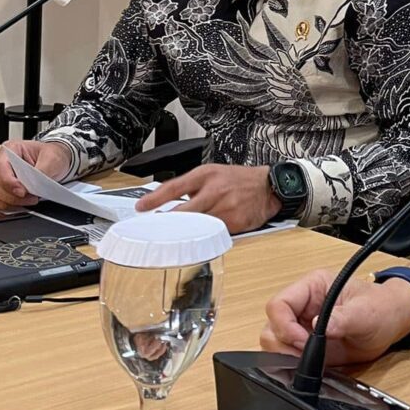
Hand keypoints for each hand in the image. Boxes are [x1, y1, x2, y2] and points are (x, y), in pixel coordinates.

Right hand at [0, 140, 70, 212]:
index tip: (22, 192)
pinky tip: (5, 208)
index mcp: (9, 150)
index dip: (9, 183)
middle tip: (31, 198)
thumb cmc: (51, 157)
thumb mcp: (53, 159)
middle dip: (11, 197)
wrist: (55, 162)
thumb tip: (34, 184)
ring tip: (23, 203)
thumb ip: (43, 171)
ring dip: (3, 204)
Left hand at [135, 163, 278, 233]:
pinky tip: (202, 236)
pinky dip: (206, 236)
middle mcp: (215, 190)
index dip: (155, 198)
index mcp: (206, 175)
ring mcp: (225, 207)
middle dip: (168, 223)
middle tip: (155, 230)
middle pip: (184, 212)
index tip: (140, 207)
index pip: (175, 187)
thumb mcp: (212, 173)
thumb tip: (165, 200)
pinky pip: (214, 233)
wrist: (269, 186)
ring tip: (177, 235)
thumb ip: (190, 186)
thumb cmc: (238, 180)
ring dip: (186, 232)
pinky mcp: (235, 222)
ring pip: (198, 226)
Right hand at [259, 268, 409, 364]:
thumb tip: (319, 326)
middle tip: (306, 355)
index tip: (302, 342)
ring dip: (287, 356)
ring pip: (275, 343)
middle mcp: (303, 306)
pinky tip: (312, 366)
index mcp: (312, 287)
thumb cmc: (381, 308)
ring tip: (312, 360)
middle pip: (272, 326)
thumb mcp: (366, 312)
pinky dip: (293, 365)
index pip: (279, 304)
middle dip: (283, 344)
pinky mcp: (307, 345)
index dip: (284, 325)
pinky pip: (288, 356)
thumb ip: (343, 318)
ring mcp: (303, 326)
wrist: (392, 323)